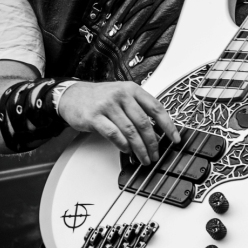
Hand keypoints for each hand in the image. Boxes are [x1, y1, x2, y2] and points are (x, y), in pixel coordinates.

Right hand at [59, 81, 179, 164]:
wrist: (72, 95)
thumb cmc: (100, 98)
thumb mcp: (122, 96)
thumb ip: (138, 110)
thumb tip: (156, 133)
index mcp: (132, 89)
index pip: (156, 108)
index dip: (168, 125)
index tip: (175, 139)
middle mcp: (121, 95)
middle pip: (144, 122)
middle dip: (152, 142)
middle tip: (155, 155)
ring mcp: (107, 105)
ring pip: (130, 130)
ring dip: (139, 148)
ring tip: (143, 158)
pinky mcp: (94, 116)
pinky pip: (113, 134)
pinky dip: (123, 145)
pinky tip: (127, 151)